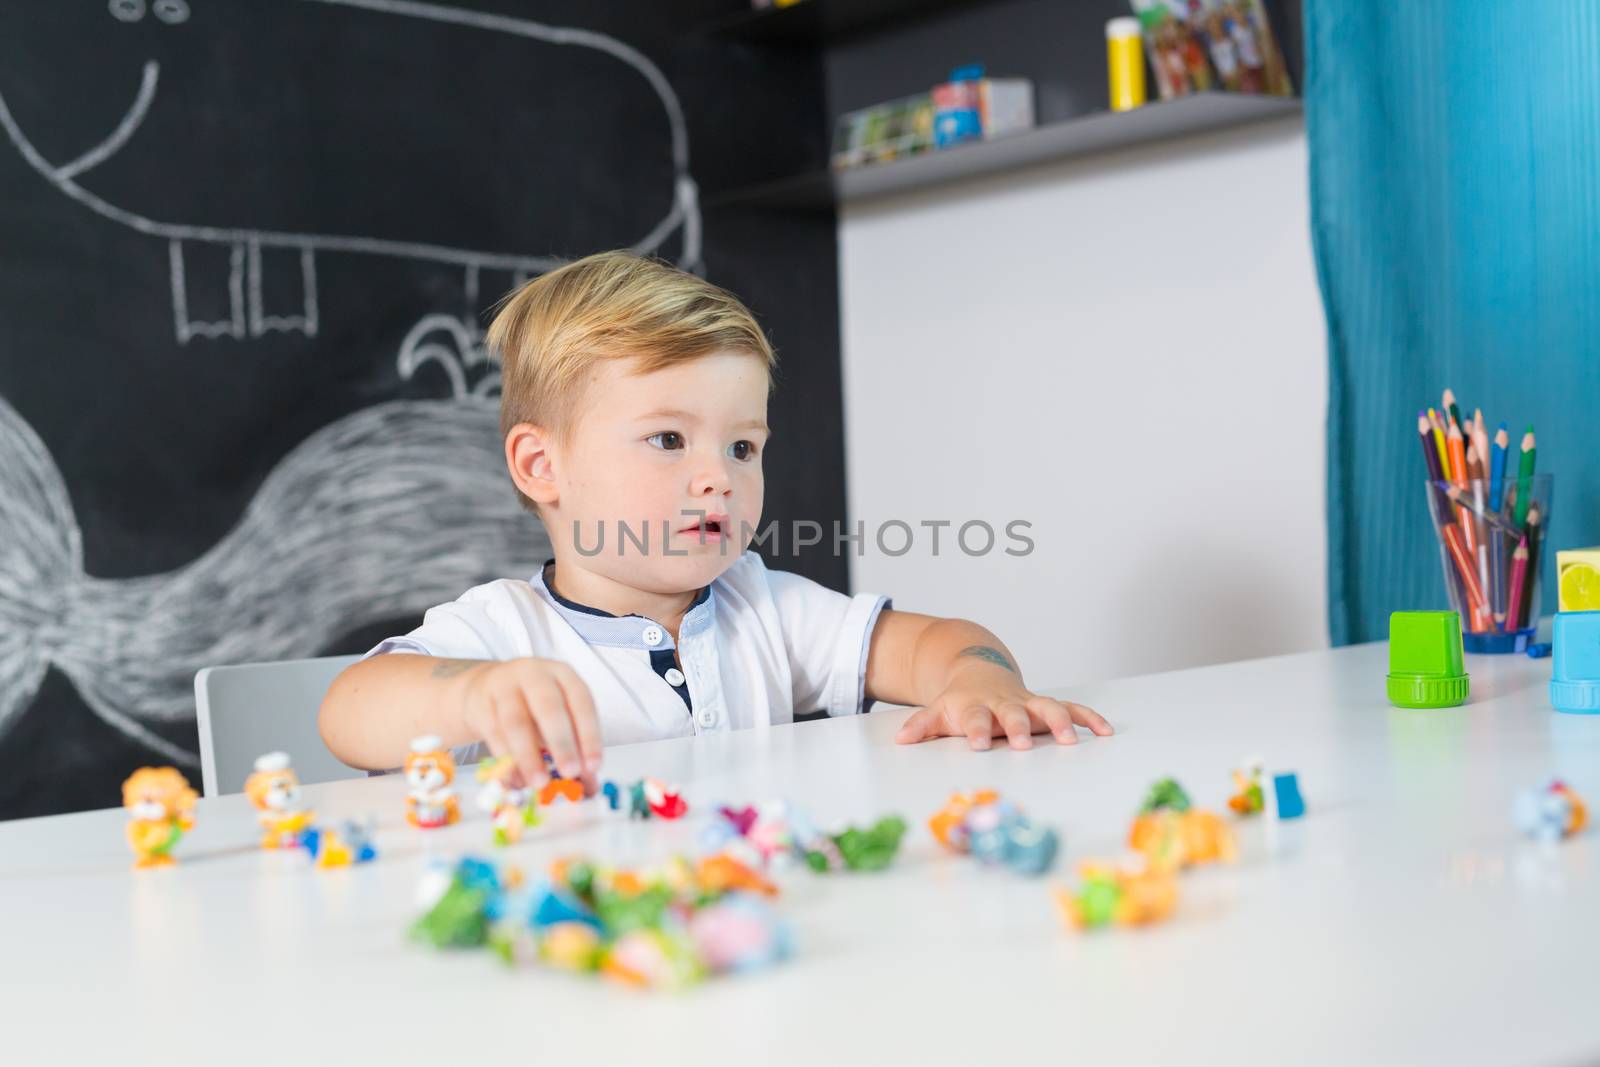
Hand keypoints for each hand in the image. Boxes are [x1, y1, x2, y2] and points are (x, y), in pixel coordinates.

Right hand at [456, 658, 601, 789]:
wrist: (485, 688)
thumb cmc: (531, 704)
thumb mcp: (558, 715)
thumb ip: (574, 745)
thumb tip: (588, 782)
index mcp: (563, 675)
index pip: (581, 702)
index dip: (589, 735)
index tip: (593, 765)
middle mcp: (535, 675)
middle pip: (549, 707)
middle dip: (562, 743)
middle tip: (570, 772)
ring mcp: (505, 686)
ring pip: (516, 722)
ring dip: (529, 756)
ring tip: (539, 782)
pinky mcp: (482, 704)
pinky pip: (494, 733)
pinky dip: (506, 759)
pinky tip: (516, 779)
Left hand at [894, 665, 1111, 750]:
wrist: (978, 671)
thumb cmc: (959, 700)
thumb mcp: (937, 711)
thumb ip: (922, 726)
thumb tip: (901, 740)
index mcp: (976, 707)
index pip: (975, 720)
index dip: (975, 731)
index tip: (976, 745)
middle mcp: (1005, 704)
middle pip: (1013, 714)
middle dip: (1019, 727)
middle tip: (1024, 744)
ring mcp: (1028, 703)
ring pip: (1048, 708)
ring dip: (1061, 722)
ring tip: (1072, 740)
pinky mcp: (1046, 705)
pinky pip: (1072, 709)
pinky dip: (1089, 718)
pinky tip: (1106, 732)